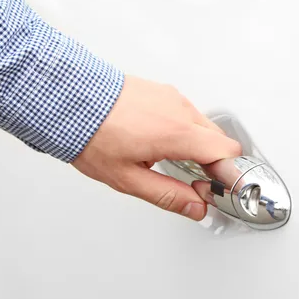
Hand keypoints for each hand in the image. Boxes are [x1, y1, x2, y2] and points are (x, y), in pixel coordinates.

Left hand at [72, 75, 241, 220]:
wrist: (70, 100)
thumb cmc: (92, 135)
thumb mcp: (128, 179)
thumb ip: (168, 195)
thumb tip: (196, 208)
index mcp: (178, 133)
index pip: (228, 152)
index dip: (228, 174)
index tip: (216, 188)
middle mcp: (180, 110)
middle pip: (219, 139)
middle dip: (214, 162)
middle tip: (195, 180)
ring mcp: (171, 97)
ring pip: (203, 125)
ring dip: (198, 145)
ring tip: (170, 160)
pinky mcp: (161, 91)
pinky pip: (185, 112)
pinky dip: (184, 129)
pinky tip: (160, 141)